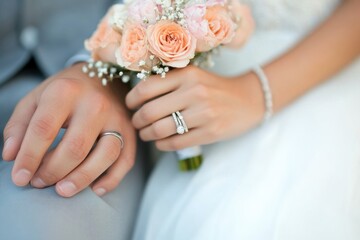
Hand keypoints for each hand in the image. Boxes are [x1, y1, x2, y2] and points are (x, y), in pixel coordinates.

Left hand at [2, 63, 135, 196]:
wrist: (102, 78)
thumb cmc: (65, 92)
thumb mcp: (35, 99)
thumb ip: (19, 126)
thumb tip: (11, 157)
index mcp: (66, 91)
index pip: (44, 129)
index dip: (29, 158)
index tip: (19, 178)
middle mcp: (95, 103)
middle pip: (75, 147)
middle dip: (53, 171)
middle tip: (39, 182)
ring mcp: (117, 118)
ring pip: (105, 155)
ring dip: (82, 179)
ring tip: (62, 190)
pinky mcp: (130, 132)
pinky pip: (125, 160)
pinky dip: (111, 180)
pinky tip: (94, 188)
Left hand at [126, 65, 263, 150]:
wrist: (248, 99)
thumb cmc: (214, 88)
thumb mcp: (193, 76)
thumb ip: (169, 82)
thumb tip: (136, 97)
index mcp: (187, 74)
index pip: (146, 88)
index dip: (131, 100)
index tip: (130, 105)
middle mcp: (194, 92)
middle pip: (149, 112)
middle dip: (136, 121)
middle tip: (136, 123)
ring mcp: (204, 113)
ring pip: (160, 130)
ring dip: (147, 134)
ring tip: (146, 133)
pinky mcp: (211, 132)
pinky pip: (175, 143)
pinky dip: (162, 145)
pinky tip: (161, 142)